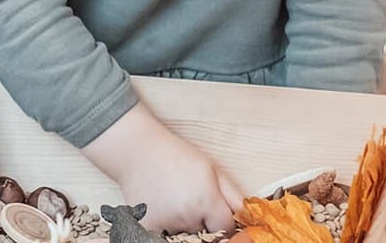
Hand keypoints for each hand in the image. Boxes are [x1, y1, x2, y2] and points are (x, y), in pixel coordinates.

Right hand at [82, 104, 242, 233]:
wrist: (137, 151)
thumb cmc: (175, 155)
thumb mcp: (211, 168)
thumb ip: (232, 195)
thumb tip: (248, 217)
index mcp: (206, 201)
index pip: (226, 227)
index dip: (223, 218)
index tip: (216, 210)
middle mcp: (188, 216)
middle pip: (207, 232)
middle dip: (204, 220)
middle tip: (192, 199)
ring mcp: (167, 224)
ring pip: (187, 234)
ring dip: (186, 223)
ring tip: (175, 200)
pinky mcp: (149, 228)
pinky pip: (166, 235)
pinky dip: (167, 226)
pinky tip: (164, 207)